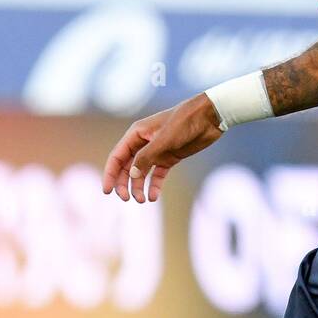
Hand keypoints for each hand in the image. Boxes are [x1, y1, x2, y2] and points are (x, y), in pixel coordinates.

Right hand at [101, 94, 224, 203]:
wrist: (210, 117)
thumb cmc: (185, 122)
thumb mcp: (164, 140)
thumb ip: (146, 158)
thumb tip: (131, 175)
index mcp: (137, 134)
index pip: (117, 156)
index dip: (110, 174)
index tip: (107, 191)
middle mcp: (144, 142)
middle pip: (126, 167)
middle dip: (124, 183)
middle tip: (126, 199)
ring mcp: (157, 151)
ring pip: (141, 172)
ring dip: (138, 186)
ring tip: (142, 200)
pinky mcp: (170, 157)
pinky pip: (157, 174)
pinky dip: (154, 185)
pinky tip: (153, 196)